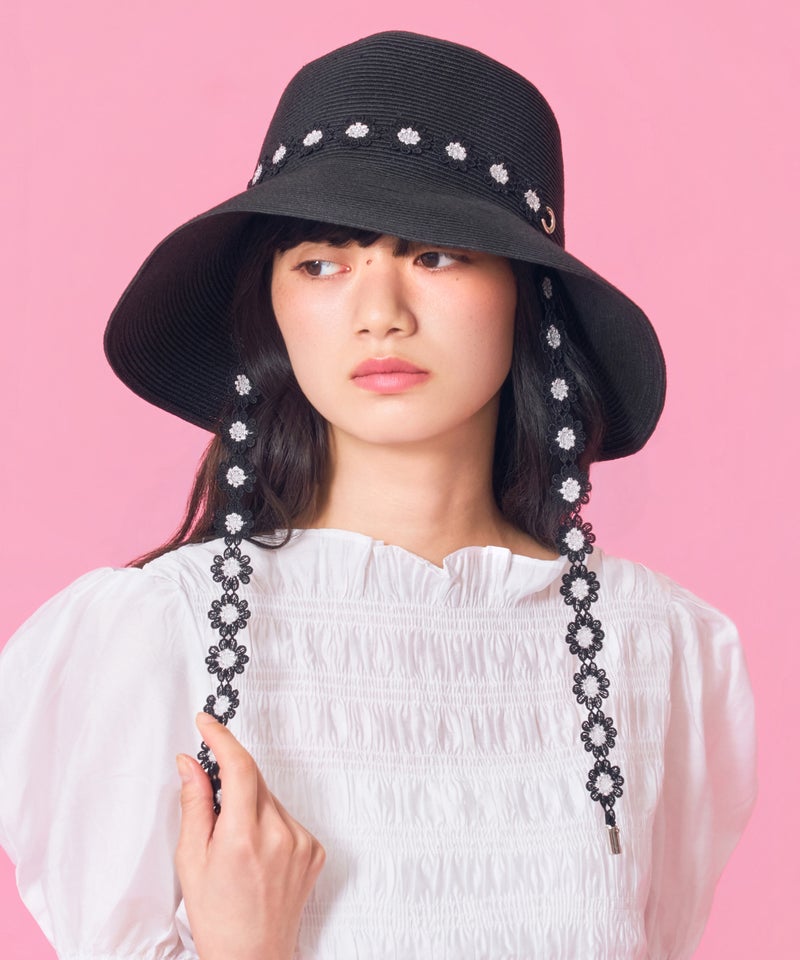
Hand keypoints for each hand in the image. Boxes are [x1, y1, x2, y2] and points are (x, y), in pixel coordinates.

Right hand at [175, 712, 325, 959]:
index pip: (238, 767)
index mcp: (243, 837)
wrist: (253, 957)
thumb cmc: (217, 915)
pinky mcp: (315, 849)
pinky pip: (287, 818)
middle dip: (231, 779)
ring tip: (237, 846)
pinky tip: (258, 855)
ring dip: (250, 805)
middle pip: (254, 780)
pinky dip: (269, 823)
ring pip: (270, 799)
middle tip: (213, 802)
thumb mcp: (191, 859)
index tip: (207, 722)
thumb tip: (190, 762)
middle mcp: (279, 835)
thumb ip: (194, 803)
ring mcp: (302, 842)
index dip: (221, 738)